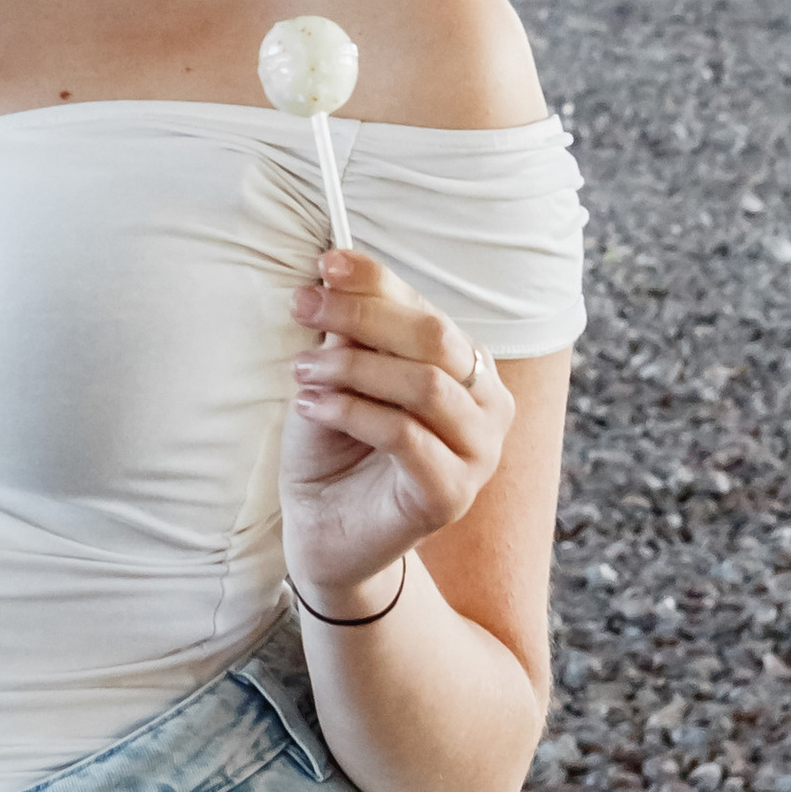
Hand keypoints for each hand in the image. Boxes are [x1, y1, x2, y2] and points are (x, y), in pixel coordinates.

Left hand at [280, 248, 512, 617]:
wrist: (325, 528)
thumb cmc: (336, 444)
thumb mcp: (340, 374)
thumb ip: (352, 330)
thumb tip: (338, 271)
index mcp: (469, 366)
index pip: (426, 308)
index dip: (376, 281)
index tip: (325, 264)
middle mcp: (489, 405)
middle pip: (435, 338)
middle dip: (363, 314)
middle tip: (303, 307)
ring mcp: (481, 453)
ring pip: (425, 385)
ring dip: (353, 367)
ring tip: (301, 369)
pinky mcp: (454, 495)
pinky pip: (406, 436)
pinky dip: (352, 411)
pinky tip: (310, 407)